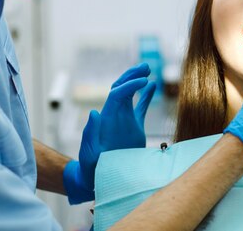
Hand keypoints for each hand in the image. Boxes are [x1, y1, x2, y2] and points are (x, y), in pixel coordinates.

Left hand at [63, 63, 155, 203]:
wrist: (98, 176)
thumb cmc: (91, 166)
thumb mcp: (89, 152)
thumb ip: (91, 134)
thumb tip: (94, 113)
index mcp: (106, 118)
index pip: (117, 94)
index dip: (130, 84)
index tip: (143, 80)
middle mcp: (114, 114)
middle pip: (122, 87)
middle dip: (132, 75)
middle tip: (146, 66)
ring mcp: (123, 118)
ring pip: (130, 94)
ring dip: (138, 81)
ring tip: (148, 69)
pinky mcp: (133, 127)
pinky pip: (140, 108)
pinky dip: (146, 97)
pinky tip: (153, 86)